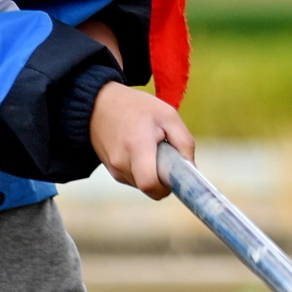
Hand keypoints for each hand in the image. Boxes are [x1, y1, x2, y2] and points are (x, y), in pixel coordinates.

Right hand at [90, 83, 193, 197]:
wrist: (100, 103)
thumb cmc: (136, 107)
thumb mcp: (168, 115)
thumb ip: (184, 143)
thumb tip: (191, 169)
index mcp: (136, 147)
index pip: (150, 185)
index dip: (165, 188)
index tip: (174, 177)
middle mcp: (121, 162)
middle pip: (148, 188)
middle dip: (161, 179)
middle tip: (164, 156)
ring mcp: (113, 168)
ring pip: (141, 185)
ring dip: (151, 173)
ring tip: (149, 148)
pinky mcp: (111, 170)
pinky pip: (132, 179)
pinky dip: (141, 170)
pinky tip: (138, 150)